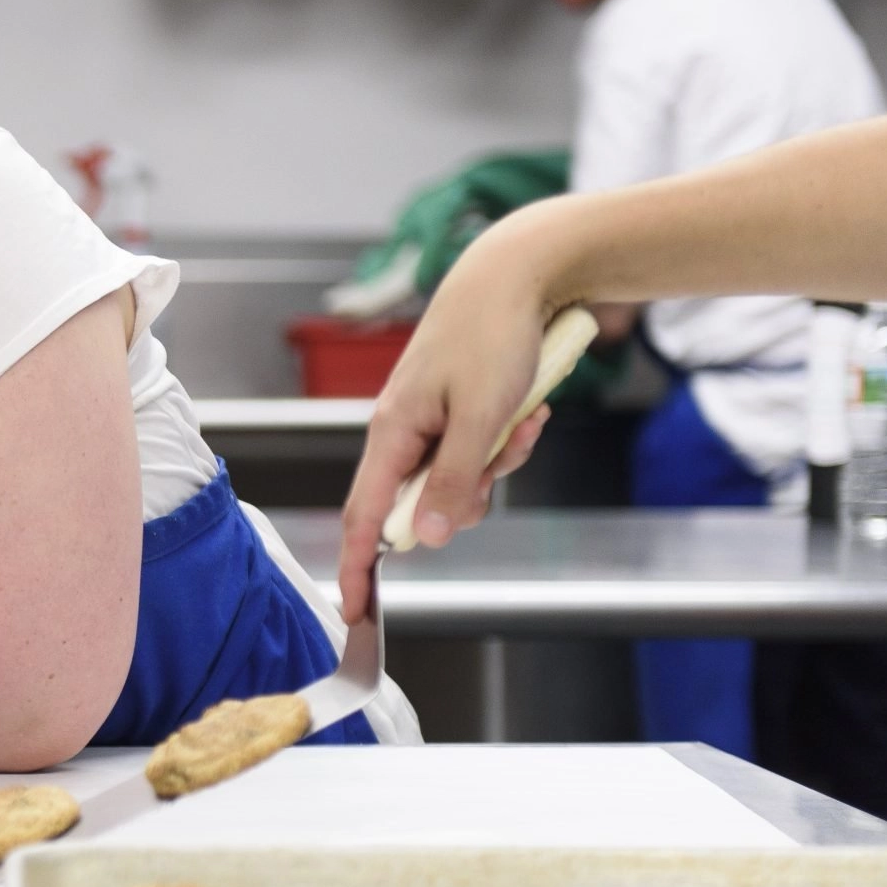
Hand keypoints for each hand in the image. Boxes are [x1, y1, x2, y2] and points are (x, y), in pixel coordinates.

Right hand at [337, 219, 563, 622]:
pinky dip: (509, 441)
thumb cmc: (491, 334)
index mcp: (391, 433)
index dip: (358, 567)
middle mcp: (403, 433)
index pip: (363, 517)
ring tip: (526, 417)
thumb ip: (451, 480)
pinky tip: (530, 409)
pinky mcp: (459, 414)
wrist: (518, 276)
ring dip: (500, 461)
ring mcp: (432, 424)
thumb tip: (424, 538)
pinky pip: (482, 454)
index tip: (356, 610)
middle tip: (504, 451)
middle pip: (424, 504)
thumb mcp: (480, 416)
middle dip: (470, 494)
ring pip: (461, 480)